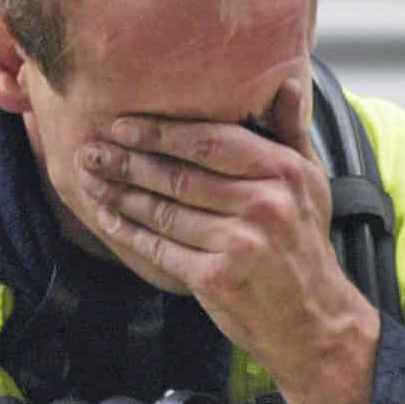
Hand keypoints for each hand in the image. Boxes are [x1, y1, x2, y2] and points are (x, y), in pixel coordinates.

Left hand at [76, 78, 378, 403]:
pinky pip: (160, 248)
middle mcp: (263, 203)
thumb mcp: (311, 183)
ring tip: (91, 179)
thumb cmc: (305, 246)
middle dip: (128, 161)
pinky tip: (106, 217)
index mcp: (282, 171)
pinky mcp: (217, 278)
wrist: (314, 321)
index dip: (160, 131)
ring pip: (164, 210)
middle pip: (180, 174)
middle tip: (91, 150)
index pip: (209, 140)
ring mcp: (239, 242)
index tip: (122, 124)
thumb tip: (285, 82)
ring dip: (120, 194)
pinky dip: (128, 232)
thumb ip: (291, 132)